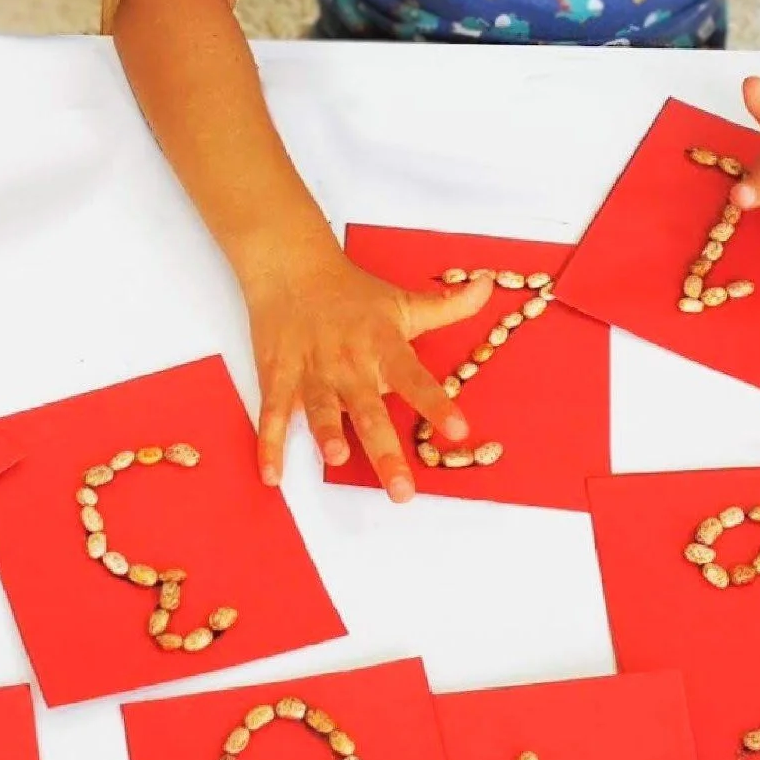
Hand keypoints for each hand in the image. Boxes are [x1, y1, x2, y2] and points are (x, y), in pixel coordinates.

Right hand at [246, 247, 493, 501]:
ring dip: (327, 434)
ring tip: (337, 458)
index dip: (436, 404)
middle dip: (385, 450)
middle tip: (402, 490)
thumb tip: (489, 286)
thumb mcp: (403, 301)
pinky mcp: (278, 376)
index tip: (459, 430)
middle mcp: (350, 363)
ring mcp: (312, 371)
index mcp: (383, 346)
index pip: (415, 379)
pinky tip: (272, 475)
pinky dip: (270, 445)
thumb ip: (448, 306)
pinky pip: (273, 414)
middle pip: (370, 411)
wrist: (292, 269)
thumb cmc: (352, 293)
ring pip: (321, 410)